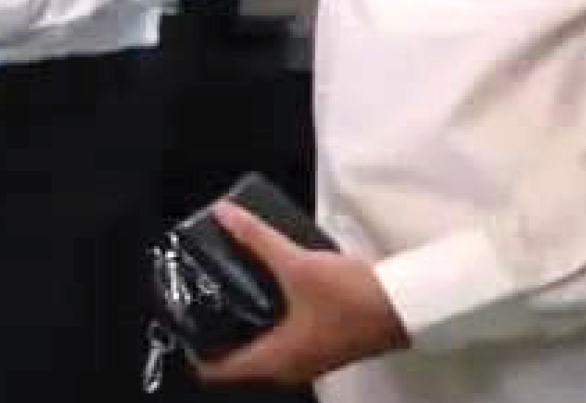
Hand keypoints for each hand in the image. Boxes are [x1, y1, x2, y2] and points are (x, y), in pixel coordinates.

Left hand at [194, 203, 410, 387]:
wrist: (407, 305)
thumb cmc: (351, 297)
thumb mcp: (298, 264)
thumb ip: (257, 239)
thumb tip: (223, 214)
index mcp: (275, 360)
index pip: (219, 371)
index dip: (194, 350)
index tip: (179, 321)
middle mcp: (289, 367)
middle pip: (239, 359)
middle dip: (217, 330)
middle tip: (198, 294)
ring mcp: (308, 358)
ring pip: (262, 347)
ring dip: (244, 322)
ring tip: (226, 284)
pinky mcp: (323, 344)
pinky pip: (282, 338)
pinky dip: (267, 318)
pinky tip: (264, 287)